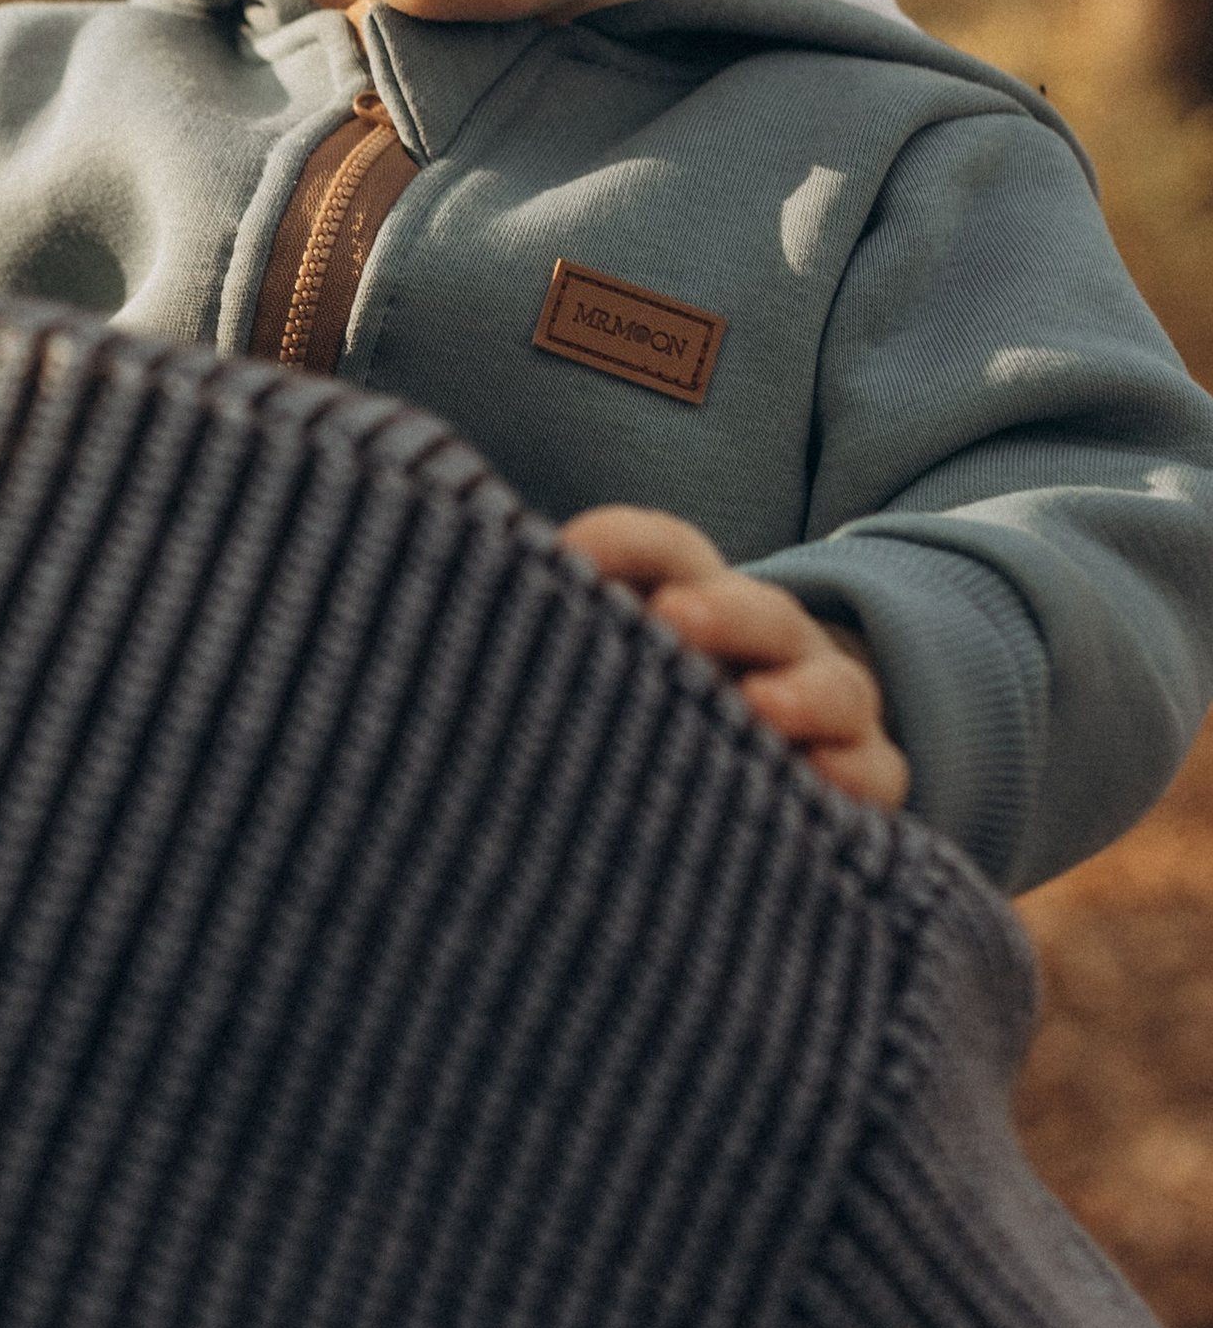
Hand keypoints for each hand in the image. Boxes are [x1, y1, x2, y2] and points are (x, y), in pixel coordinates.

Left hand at [557, 504, 910, 814]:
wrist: (783, 747)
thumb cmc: (659, 700)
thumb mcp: (610, 665)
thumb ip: (558, 642)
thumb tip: (456, 638)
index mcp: (697, 597)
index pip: (665, 551)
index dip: (625, 544)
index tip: (573, 552)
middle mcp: (770, 640)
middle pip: (754, 610)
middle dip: (718, 611)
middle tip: (675, 617)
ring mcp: (827, 703)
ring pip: (831, 686)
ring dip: (797, 693)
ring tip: (761, 706)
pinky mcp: (866, 772)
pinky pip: (872, 773)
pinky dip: (851, 777)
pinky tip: (820, 784)